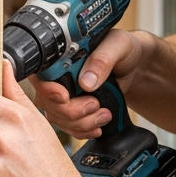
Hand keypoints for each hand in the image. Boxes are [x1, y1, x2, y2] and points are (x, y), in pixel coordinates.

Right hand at [29, 28, 146, 138]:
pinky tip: (97, 127)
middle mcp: (56, 78)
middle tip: (94, 105)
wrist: (135, 66)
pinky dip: (82, 131)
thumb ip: (102, 59)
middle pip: (47, 103)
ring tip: (104, 115)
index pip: (39, 77)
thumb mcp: (118, 45)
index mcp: (60, 58)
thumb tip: (85, 82)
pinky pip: (67, 127)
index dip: (48, 91)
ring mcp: (62, 96)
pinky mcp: (71, 110)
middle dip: (71, 111)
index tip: (65, 97)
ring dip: (81, 123)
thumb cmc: (124, 49)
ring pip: (57, 118)